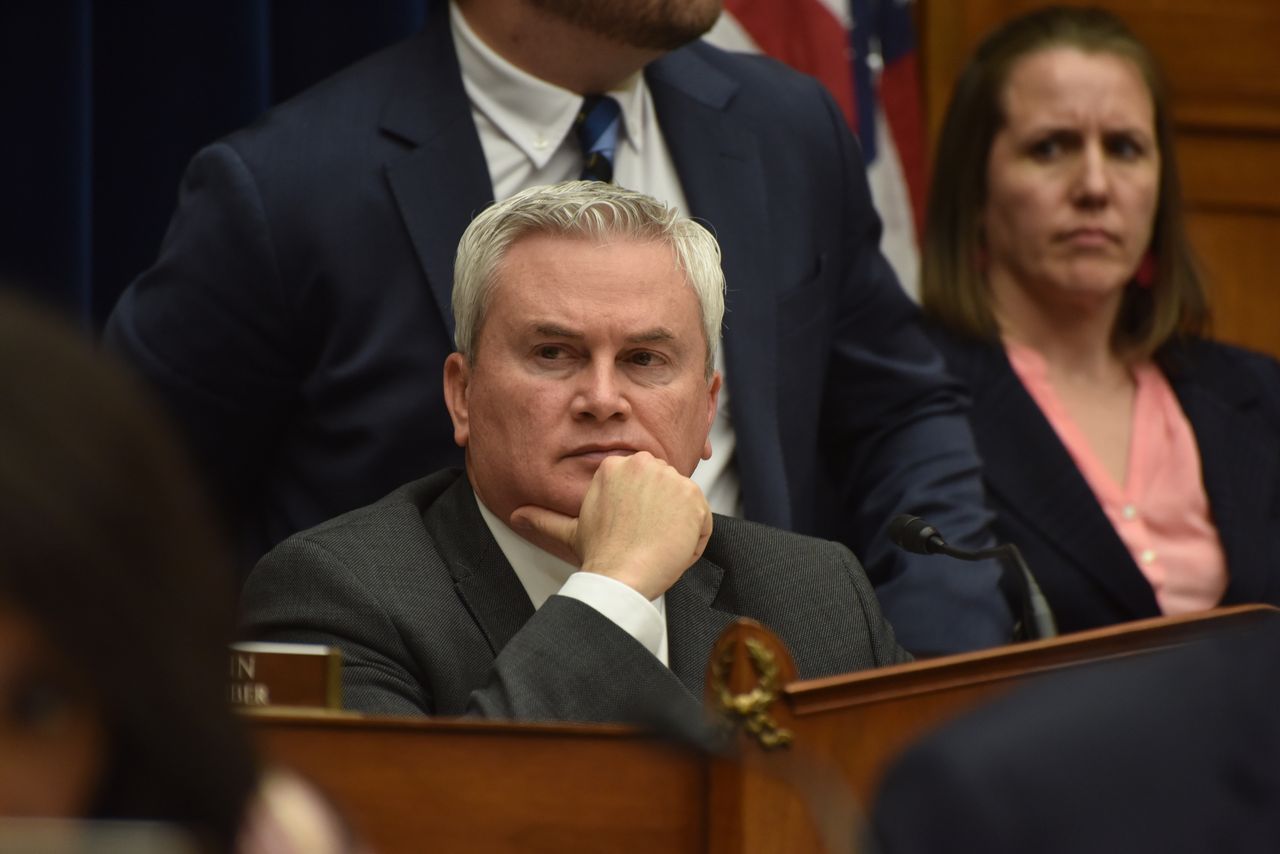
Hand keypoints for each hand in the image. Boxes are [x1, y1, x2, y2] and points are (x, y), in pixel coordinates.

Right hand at [510, 452, 712, 599]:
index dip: (642, 511)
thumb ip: (544, 519)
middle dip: (661, 516)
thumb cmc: (600, 555)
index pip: (645, 484)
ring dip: (677, 528)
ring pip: (685, 505)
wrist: (622, 576)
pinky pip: (703, 520)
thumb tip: (517, 517)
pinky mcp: (693, 497)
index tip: (632, 530)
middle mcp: (644, 464)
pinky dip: (694, 539)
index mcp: (615, 466)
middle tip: (643, 540)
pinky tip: (671, 549)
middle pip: (666, 490)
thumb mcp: (569, 532)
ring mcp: (670, 478)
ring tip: (654, 546)